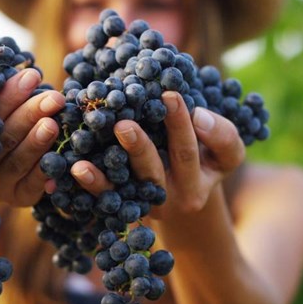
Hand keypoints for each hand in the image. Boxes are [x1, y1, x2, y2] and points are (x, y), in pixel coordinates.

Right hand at [0, 68, 64, 206]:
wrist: (18, 175)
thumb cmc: (14, 126)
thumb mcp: (7, 109)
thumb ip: (6, 92)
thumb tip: (16, 65)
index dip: (11, 93)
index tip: (33, 75)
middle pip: (4, 135)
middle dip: (30, 114)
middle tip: (54, 98)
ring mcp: (0, 181)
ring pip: (17, 161)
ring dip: (36, 142)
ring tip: (52, 125)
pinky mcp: (19, 196)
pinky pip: (33, 185)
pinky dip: (46, 172)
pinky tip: (61, 159)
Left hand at [69, 91, 244, 217]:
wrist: (187, 196)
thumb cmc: (207, 159)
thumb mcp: (225, 153)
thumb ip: (221, 134)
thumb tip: (199, 115)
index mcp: (198, 183)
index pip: (190, 152)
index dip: (182, 126)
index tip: (169, 95)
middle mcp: (170, 199)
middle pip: (154, 172)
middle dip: (139, 147)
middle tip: (123, 124)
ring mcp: (144, 205)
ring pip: (124, 188)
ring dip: (105, 173)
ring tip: (85, 158)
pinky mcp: (123, 208)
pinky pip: (105, 198)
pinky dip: (91, 183)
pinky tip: (77, 168)